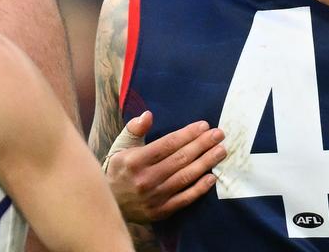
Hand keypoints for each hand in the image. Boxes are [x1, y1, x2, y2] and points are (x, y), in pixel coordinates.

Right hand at [103, 111, 224, 222]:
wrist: (108, 203)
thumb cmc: (118, 169)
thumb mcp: (121, 146)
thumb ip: (134, 129)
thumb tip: (148, 115)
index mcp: (135, 160)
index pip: (168, 144)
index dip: (188, 134)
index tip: (204, 125)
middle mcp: (145, 178)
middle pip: (180, 158)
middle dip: (202, 144)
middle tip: (219, 134)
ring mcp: (154, 197)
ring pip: (185, 177)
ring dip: (206, 163)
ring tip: (221, 151)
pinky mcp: (160, 212)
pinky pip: (184, 199)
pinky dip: (199, 189)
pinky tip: (212, 178)